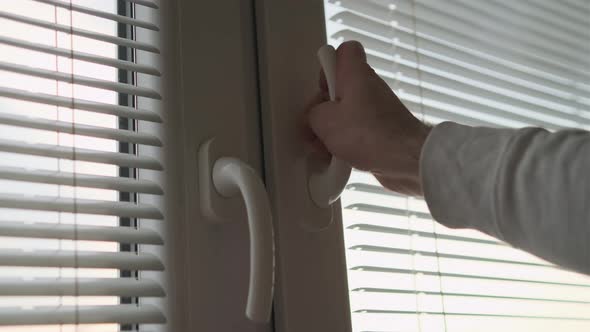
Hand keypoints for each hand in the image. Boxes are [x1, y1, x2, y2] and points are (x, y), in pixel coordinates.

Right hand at [304, 41, 430, 195]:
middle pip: (340, 88)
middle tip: (317, 125)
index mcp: (355, 74)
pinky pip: (357, 131)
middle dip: (324, 109)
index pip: (344, 51)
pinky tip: (339, 157)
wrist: (406, 159)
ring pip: (347, 113)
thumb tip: (313, 120)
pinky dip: (346, 142)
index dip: (328, 66)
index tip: (320, 86)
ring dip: (333, 130)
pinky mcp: (382, 130)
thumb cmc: (371, 134)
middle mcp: (369, 87)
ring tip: (326, 148)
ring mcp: (377, 109)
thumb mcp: (324, 121)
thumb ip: (312, 115)